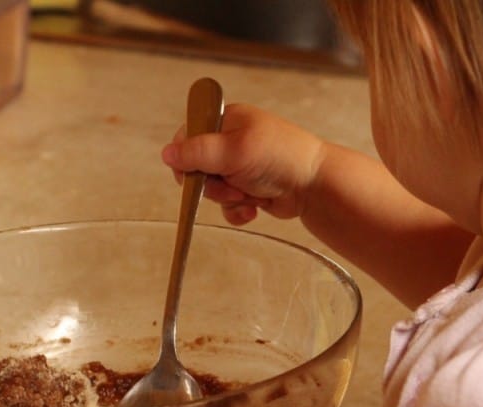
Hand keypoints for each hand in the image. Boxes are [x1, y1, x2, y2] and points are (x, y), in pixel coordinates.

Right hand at [162, 103, 326, 225]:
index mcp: (226, 120)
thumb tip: (166, 154)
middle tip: (233, 183)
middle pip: (197, 169)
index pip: (187, 138)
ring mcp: (239, 166)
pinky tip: (255, 208)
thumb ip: (197, 152)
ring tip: (250, 193)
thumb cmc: (280, 158)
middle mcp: (230, 141)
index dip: (187, 160)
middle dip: (213, 185)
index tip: (198, 173)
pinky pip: (227, 205)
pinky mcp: (248, 188)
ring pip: (212, 191)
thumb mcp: (234, 151)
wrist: (316, 186)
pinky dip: (238, 211)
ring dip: (228, 199)